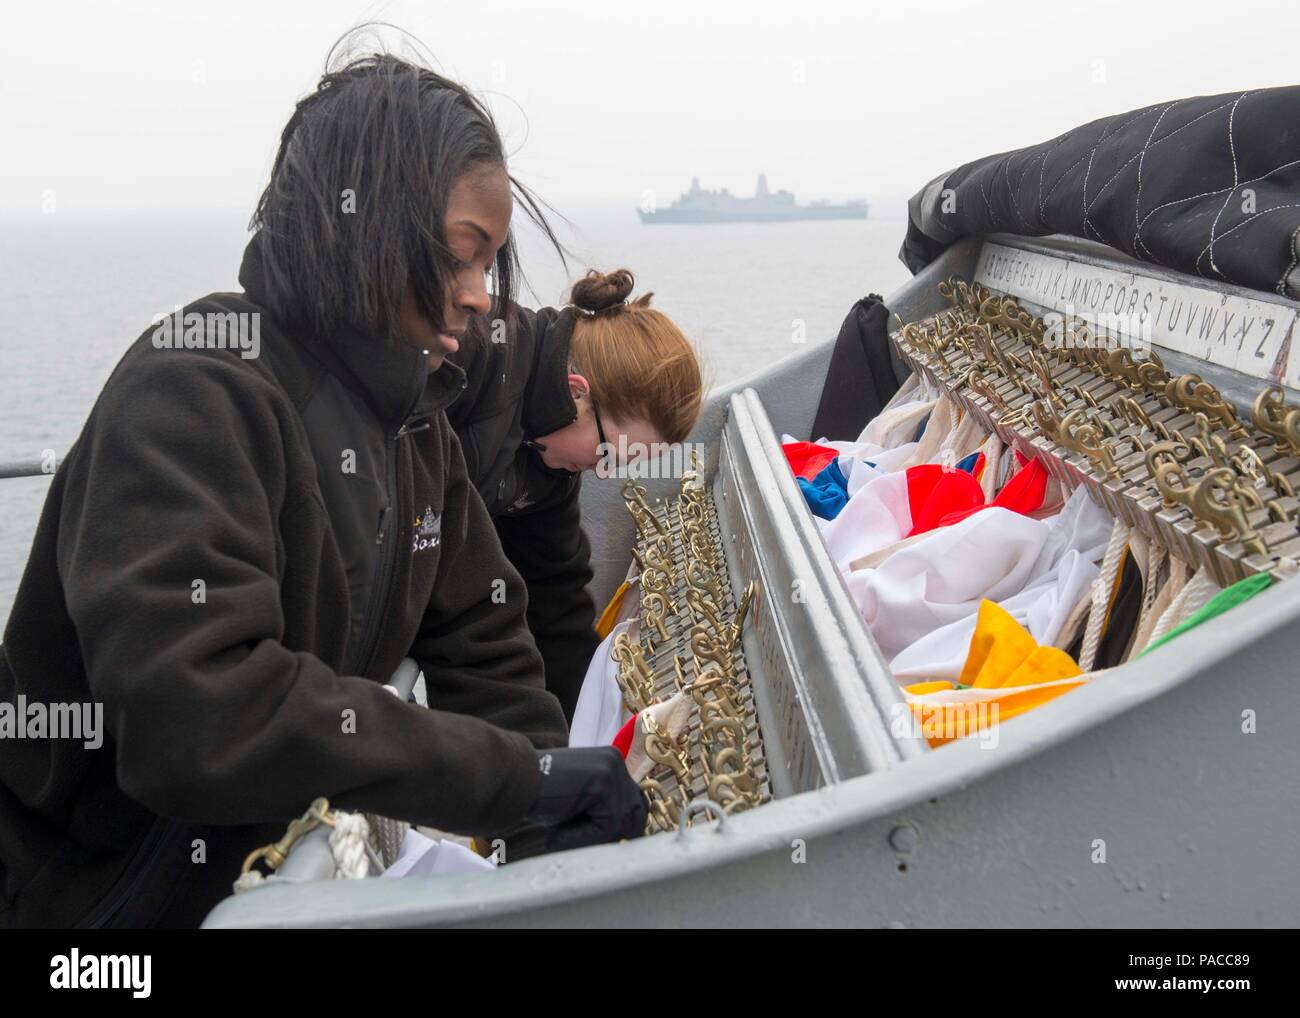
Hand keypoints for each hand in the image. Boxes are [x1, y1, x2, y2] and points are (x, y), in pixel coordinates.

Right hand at [525, 746, 647, 850]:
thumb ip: (602, 808)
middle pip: (636, 811)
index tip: (601, 842)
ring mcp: (611, 769)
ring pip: (621, 821)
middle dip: (615, 834)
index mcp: (611, 762)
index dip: (623, 827)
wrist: (511, 781)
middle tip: (580, 842)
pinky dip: (582, 837)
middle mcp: (615, 762)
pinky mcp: (603, 782)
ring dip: (593, 838)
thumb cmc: (538, 795)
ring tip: (561, 835)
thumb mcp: (579, 801)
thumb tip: (626, 835)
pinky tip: (557, 833)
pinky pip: (607, 825)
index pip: (635, 801)